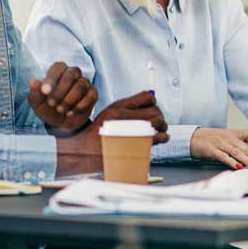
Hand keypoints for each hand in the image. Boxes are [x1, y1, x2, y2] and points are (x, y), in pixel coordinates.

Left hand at [29, 62, 97, 133]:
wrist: (61, 123)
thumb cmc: (48, 108)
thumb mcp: (37, 103)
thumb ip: (35, 92)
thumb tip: (33, 81)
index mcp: (58, 71)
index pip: (58, 67)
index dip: (52, 79)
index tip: (45, 92)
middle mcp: (73, 73)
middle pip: (71, 74)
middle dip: (60, 91)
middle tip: (52, 104)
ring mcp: (84, 83)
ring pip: (81, 86)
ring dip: (69, 100)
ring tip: (60, 110)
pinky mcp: (93, 94)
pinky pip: (90, 96)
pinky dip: (80, 106)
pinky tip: (70, 112)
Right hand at [55, 90, 169, 176]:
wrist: (84, 152)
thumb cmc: (97, 134)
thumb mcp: (108, 113)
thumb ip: (126, 108)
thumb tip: (150, 103)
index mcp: (119, 106)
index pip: (147, 96)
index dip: (153, 103)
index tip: (152, 110)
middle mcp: (125, 115)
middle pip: (156, 109)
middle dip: (159, 116)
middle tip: (158, 123)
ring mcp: (131, 129)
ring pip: (158, 122)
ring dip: (162, 126)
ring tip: (160, 131)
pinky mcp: (135, 144)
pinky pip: (157, 137)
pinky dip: (163, 137)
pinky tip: (162, 138)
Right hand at [190, 127, 247, 169]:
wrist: (192, 137)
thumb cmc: (211, 139)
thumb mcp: (227, 139)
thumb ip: (239, 146)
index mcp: (235, 133)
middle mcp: (230, 137)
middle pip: (247, 147)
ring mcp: (221, 143)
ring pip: (238, 152)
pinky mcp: (212, 150)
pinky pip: (224, 156)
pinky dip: (231, 162)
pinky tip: (238, 167)